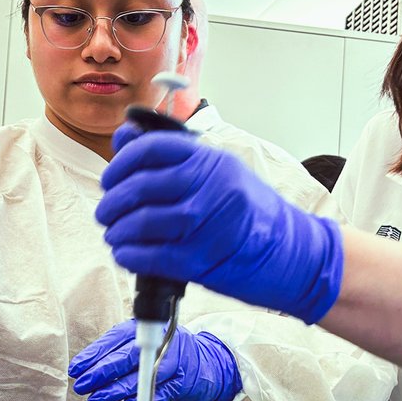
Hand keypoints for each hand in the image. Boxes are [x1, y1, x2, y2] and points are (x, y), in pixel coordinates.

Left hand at [68, 319, 241, 400]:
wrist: (205, 363)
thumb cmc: (166, 353)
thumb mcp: (142, 344)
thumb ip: (117, 351)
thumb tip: (86, 366)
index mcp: (145, 329)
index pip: (114, 340)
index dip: (93, 355)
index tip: (77, 368)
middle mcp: (158, 342)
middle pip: (125, 357)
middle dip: (100, 373)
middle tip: (83, 385)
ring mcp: (172, 361)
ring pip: (140, 377)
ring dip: (116, 390)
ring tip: (96, 399)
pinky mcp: (182, 381)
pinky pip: (159, 392)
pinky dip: (141, 399)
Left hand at [98, 128, 343, 323]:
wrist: (295, 254)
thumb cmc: (254, 214)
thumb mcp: (220, 174)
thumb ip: (175, 160)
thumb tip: (124, 141)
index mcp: (212, 160)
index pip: (151, 149)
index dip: (121, 163)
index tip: (111, 179)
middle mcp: (210, 187)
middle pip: (140, 186)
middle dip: (113, 202)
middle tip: (106, 212)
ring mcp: (207, 224)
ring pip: (142, 222)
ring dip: (118, 230)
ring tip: (114, 235)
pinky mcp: (203, 259)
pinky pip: (153, 255)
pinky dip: (131, 255)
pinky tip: (125, 254)